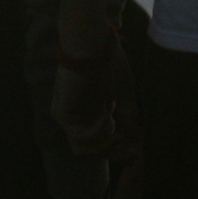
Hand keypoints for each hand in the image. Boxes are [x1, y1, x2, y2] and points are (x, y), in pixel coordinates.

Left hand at [53, 39, 139, 160]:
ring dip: (105, 143)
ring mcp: (67, 116)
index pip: (99, 142)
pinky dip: (98, 131)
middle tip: (131, 149)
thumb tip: (136, 141)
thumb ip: (128, 118)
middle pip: (91, 151)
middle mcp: (77, 116)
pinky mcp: (61, 113)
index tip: (136, 153)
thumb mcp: (124, 95)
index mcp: (91, 111)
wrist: (92, 44)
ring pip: (82, 150)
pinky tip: (108, 116)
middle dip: (113, 153)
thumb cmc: (109, 63)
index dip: (118, 152)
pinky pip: (79, 137)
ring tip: (116, 125)